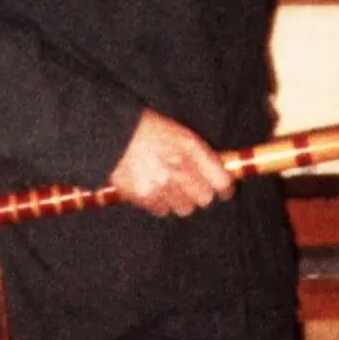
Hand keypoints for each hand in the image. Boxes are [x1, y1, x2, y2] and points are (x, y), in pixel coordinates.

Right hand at [108, 108, 234, 217]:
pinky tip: (155, 189)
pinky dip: (161, 203)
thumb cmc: (148, 128)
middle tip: (194, 187)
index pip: (221, 180)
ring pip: (184, 208)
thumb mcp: (179, 132)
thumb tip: (218, 174)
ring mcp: (161, 185)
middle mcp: (178, 168)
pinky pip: (162, 211)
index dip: (225, 188)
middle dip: (201, 194)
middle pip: (204, 199)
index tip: (224, 190)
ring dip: (181, 201)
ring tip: (171, 187)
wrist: (113, 133)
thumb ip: (200, 153)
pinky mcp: (143, 196)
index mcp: (190, 147)